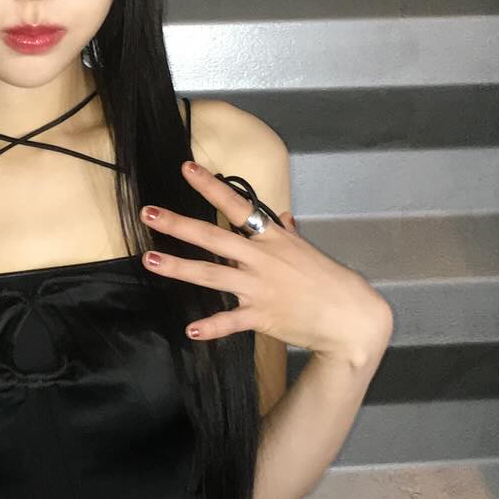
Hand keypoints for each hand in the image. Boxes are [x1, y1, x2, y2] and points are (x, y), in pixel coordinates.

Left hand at [139, 160, 391, 363]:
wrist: (351, 317)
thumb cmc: (330, 281)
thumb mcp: (308, 250)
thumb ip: (289, 232)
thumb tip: (281, 216)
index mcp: (272, 239)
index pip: (237, 205)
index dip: (210, 186)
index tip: (186, 169)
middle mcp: (261, 258)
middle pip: (213, 237)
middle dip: (178, 225)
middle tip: (148, 214)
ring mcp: (259, 287)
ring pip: (212, 274)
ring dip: (179, 268)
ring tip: (150, 260)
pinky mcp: (262, 315)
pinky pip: (231, 321)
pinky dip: (212, 327)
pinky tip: (191, 330)